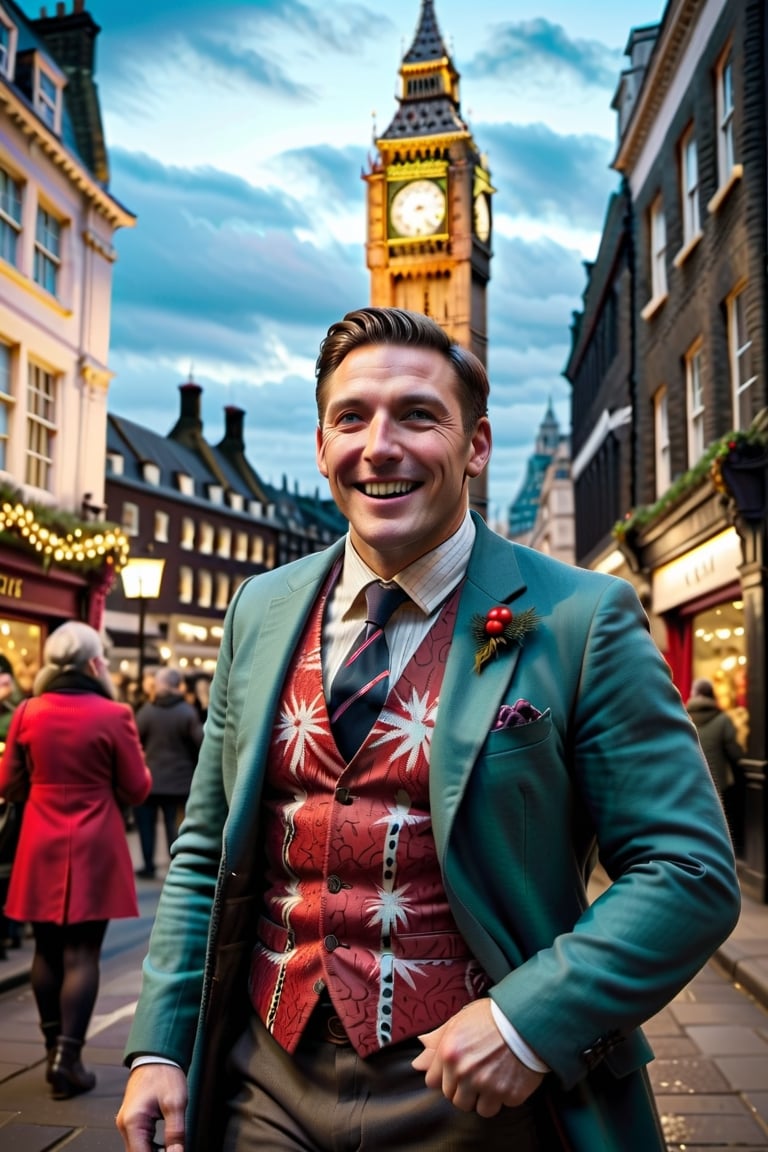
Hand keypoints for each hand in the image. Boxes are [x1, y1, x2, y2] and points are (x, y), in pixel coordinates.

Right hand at [116, 1064, 187, 1151]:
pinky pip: (139, 1140)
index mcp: (133, 1122)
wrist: (157, 1055)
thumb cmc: (164, 1073)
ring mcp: (126, 1122)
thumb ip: (176, 1132)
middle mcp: (125, 1124)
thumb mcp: (176, 1103)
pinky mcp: (131, 1119)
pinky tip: (163, 1146)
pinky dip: (150, 1146)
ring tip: (171, 1148)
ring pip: (138, 1148)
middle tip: (173, 1149)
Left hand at [412, 1000, 544, 1117]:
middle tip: (479, 1072)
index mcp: (449, 1053)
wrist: (528, 1019)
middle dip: (465, 1089)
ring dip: (484, 1097)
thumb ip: (437, 1040)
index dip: (446, 1077)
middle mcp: (465, 1072)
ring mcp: (487, 1086)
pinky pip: (500, 1106)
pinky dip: (504, 1096)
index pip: (434, 1083)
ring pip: (477, 1108)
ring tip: (493, 1077)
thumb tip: (417, 1062)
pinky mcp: (508, 1095)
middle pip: (455, 1099)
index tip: (457, 1071)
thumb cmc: (493, 1016)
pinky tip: (508, 1077)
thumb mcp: (460, 1020)